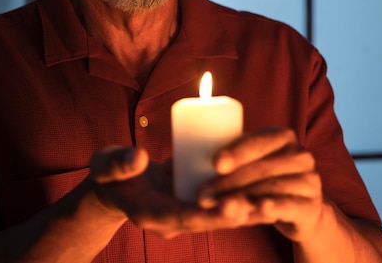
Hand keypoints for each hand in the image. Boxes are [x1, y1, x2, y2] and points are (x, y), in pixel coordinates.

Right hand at [88, 145, 252, 237]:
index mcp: (150, 214)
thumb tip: (139, 158)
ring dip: (244, 214)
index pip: (183, 217)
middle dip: (234, 215)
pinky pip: (219, 210)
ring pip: (217, 219)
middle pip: (207, 222)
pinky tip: (266, 199)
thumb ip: (120, 163)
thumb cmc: (110, 173)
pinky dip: (240, 206)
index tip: (234, 205)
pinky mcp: (193, 207)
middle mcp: (170, 221)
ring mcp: (182, 216)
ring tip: (273, 205)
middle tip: (263, 205)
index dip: (209, 213)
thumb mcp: (107, 166)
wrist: (115, 186)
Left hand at [193, 127, 325, 241]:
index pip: (259, 140)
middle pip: (262, 167)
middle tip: (203, 195)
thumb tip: (170, 159)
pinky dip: (272, 207)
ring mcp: (309, 181)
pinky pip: (288, 206)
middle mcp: (300, 155)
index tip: (215, 163)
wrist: (296, 205)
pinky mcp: (310, 207)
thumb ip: (222, 151)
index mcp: (282, 136)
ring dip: (243, 198)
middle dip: (231, 181)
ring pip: (271, 188)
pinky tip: (256, 209)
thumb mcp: (247, 158)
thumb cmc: (260, 176)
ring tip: (217, 206)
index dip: (238, 151)